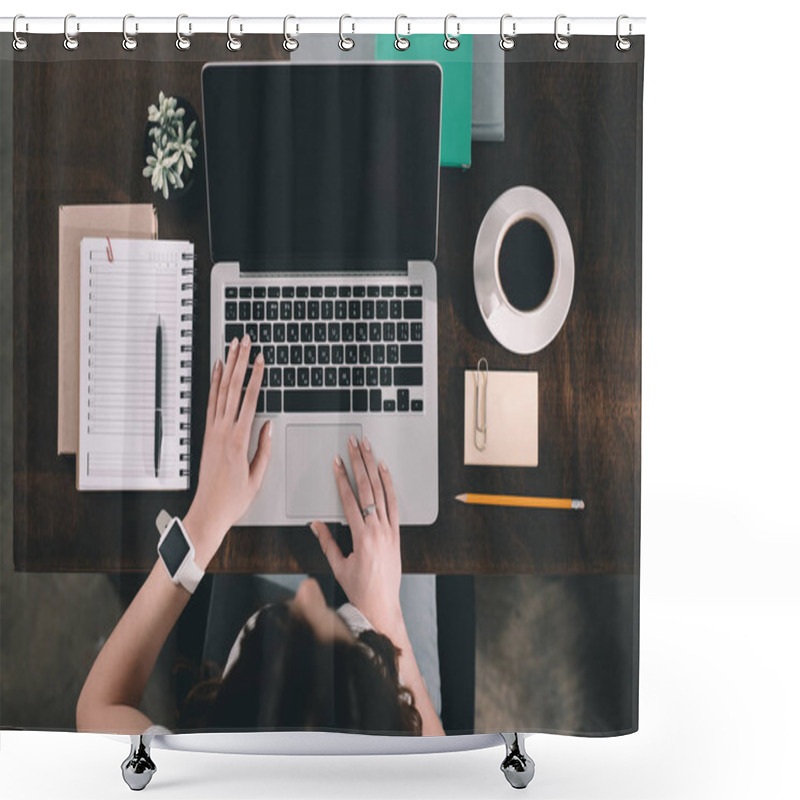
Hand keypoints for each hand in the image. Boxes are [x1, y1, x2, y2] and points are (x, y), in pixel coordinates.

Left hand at [184, 335, 271, 567]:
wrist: (207, 512)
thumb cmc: (233, 499)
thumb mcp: (256, 477)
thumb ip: (263, 449)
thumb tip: (268, 425)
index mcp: (238, 441)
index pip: (249, 400)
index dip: (255, 377)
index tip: (261, 358)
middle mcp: (223, 432)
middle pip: (232, 388)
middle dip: (240, 362)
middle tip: (245, 341)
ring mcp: (212, 432)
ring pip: (220, 391)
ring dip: (226, 367)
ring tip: (231, 347)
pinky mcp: (207, 435)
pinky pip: (210, 403)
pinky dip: (213, 384)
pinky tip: (217, 371)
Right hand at [310, 436, 404, 638]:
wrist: (382, 604)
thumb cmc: (359, 588)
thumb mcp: (338, 565)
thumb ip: (327, 542)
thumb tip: (315, 524)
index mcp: (361, 538)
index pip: (350, 500)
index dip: (342, 479)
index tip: (337, 462)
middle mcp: (378, 530)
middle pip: (367, 489)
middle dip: (359, 463)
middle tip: (354, 444)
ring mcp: (390, 530)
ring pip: (382, 491)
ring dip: (374, 467)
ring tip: (369, 449)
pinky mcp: (397, 533)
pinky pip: (394, 503)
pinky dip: (389, 485)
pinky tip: (384, 470)